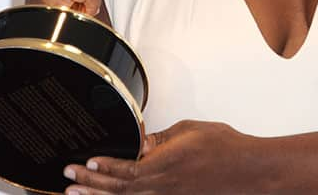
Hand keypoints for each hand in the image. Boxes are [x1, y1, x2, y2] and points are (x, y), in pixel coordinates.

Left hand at [63, 120, 260, 194]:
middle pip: (119, 188)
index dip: (104, 167)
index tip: (85, 162)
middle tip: (68, 179)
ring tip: (77, 194)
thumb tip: (139, 142)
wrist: (249, 172)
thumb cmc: (226, 149)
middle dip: (91, 183)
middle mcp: (164, 186)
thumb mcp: (190, 130)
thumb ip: (161, 137)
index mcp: (166, 164)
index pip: (127, 168)